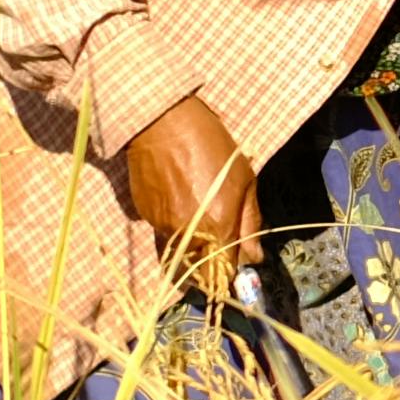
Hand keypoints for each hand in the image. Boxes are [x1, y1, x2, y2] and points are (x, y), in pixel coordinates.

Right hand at [116, 94, 253, 290]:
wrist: (163, 122)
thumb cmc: (212, 145)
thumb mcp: (244, 180)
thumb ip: (249, 222)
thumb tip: (255, 257)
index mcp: (217, 227)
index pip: (223, 275)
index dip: (231, 277)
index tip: (235, 270)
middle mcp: (188, 234)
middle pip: (198, 275)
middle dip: (210, 271)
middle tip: (218, 250)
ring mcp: (162, 227)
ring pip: (179, 256)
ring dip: (192, 250)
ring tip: (200, 217)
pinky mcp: (144, 216)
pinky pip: (163, 235)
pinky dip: (174, 229)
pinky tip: (180, 202)